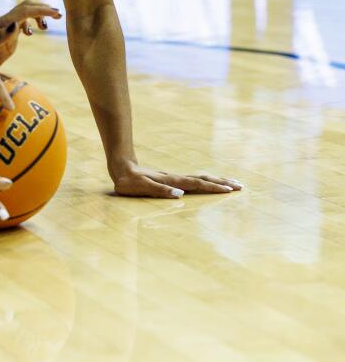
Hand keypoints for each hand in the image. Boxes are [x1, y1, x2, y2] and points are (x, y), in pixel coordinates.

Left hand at [0, 1, 61, 70]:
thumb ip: (0, 37)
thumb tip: (15, 24)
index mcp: (1, 24)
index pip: (24, 11)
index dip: (41, 10)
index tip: (56, 13)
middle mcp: (4, 22)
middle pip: (26, 6)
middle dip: (43, 8)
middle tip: (59, 15)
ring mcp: (6, 27)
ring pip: (25, 12)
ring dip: (38, 14)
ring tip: (45, 27)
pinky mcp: (7, 34)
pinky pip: (22, 22)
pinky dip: (32, 22)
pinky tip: (33, 32)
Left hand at [112, 162, 242, 197]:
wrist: (121, 167)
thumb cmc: (129, 181)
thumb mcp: (140, 187)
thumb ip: (159, 190)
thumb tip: (180, 194)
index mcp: (172, 181)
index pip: (197, 184)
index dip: (213, 188)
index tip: (229, 190)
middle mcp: (176, 178)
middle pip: (203, 179)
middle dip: (222, 183)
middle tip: (241, 186)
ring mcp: (175, 177)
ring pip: (200, 178)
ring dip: (217, 181)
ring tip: (232, 183)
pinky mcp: (172, 179)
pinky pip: (194, 180)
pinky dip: (206, 181)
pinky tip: (209, 183)